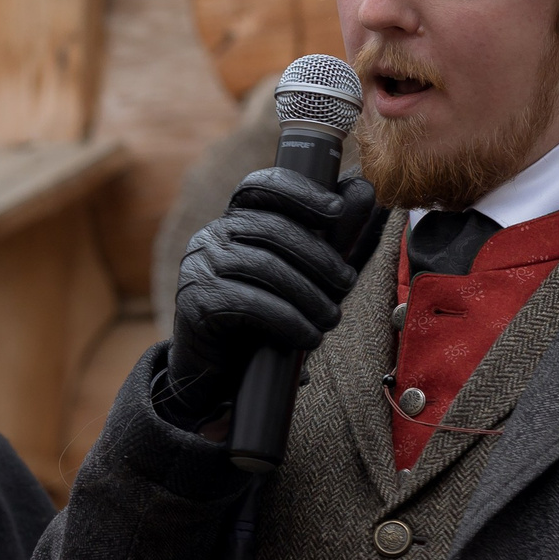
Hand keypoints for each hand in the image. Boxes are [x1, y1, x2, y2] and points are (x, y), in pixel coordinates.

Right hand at [163, 167, 379, 426]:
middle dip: (319, 257)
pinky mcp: (196, 301)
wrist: (217, 373)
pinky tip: (307, 337)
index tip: (337, 210)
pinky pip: (250, 302)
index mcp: (235, 221)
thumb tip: (362, 187)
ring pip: (266, 266)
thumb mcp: (301, 275)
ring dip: (309, 295)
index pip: (262, 186)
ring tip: (330, 319)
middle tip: (347, 284)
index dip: (300, 191)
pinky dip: (288, 320)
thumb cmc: (263, 319)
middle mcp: (212, 236)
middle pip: (273, 228)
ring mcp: (199, 266)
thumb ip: (330, 236)